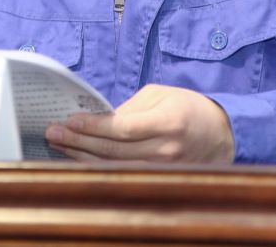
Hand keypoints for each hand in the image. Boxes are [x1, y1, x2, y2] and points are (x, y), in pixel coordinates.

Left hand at [45, 84, 233, 162]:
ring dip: (82, 157)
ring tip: (58, 146)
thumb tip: (98, 121)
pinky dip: (98, 168)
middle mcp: (166, 149)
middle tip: (52, 133)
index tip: (69, 121)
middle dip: (78, 142)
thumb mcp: (161, 95)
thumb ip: (129, 109)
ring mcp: (164, 169)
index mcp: (167, 122)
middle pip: (113, 151)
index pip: (122, 129)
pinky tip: (79, 160)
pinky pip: (123, 175)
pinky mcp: (160, 178)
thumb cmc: (189, 107)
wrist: (223, 135)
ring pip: (115, 167)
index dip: (93, 127)